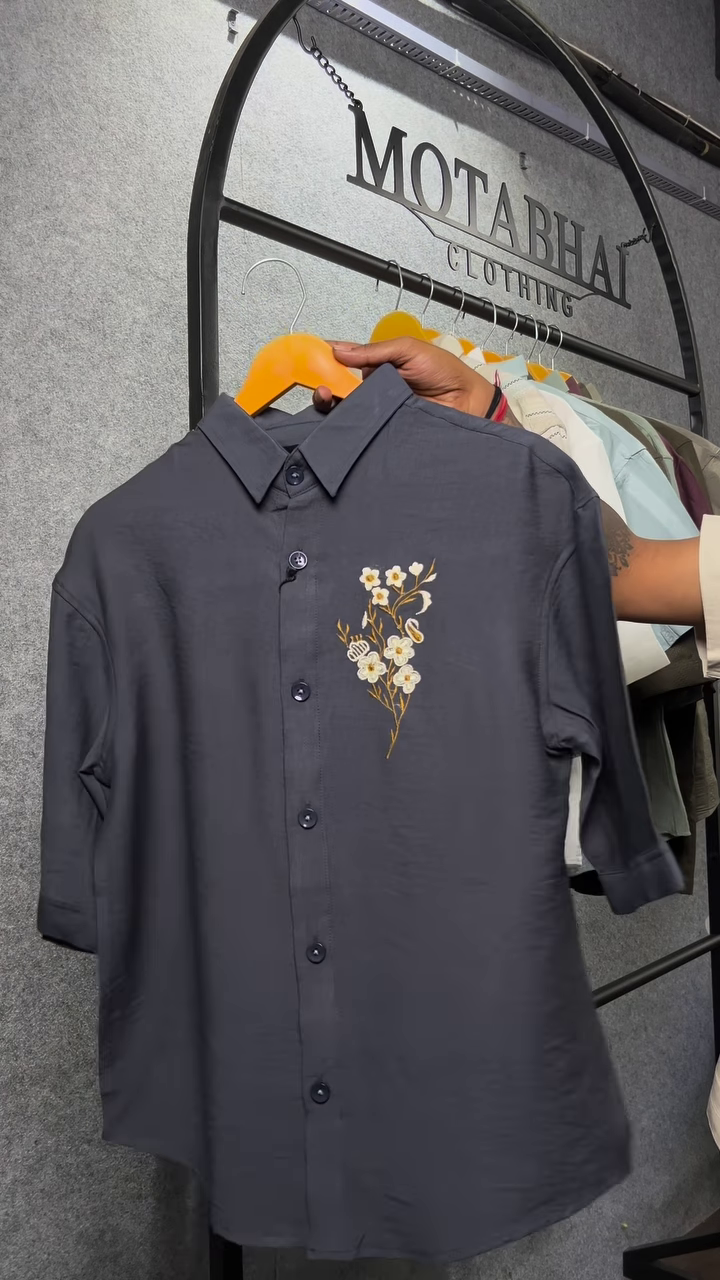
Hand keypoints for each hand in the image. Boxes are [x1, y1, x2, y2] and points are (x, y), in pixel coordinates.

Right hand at [312, 338, 495, 417]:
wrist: (468, 402)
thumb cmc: (443, 371)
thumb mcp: (407, 350)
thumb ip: (373, 351)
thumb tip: (338, 350)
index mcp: (377, 367)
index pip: (345, 364)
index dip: (326, 362)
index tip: (310, 360)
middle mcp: (374, 391)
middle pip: (340, 391)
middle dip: (324, 389)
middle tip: (322, 390)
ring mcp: (378, 414)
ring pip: (348, 413)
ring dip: (333, 408)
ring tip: (328, 402)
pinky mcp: (385, 433)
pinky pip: (363, 431)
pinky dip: (350, 428)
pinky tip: (342, 424)